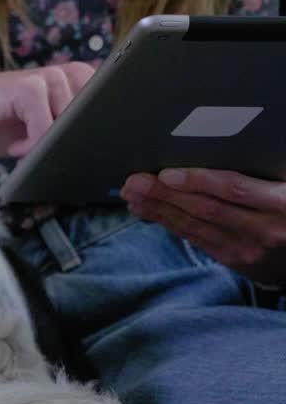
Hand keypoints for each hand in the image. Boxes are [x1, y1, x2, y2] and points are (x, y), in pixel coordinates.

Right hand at [0, 64, 96, 157]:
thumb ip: (64, 133)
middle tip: (43, 155)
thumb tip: (97, 156)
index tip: (83, 158)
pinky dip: (30, 146)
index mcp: (75, 81)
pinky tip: (13, 146)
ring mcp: (48, 77)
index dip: (98, 137)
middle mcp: (67, 73)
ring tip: (22, 147)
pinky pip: (46, 129)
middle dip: (70, 145)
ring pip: (69, 128)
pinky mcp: (28, 87)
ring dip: (46, 147)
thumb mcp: (36, 132)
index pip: (108, 111)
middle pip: (92, 123)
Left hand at [121, 168, 285, 284]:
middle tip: (134, 181)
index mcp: (285, 202)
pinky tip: (148, 211)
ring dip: (159, 209)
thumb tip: (223, 144)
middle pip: (206, 209)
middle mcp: (266, 228)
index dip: (198, 180)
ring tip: (133, 194)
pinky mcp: (234, 259)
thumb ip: (267, 167)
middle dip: (165, 194)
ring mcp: (248, 248)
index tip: (167, 173)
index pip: (235, 189)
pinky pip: (195, 238)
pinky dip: (168, 223)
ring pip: (195, 226)